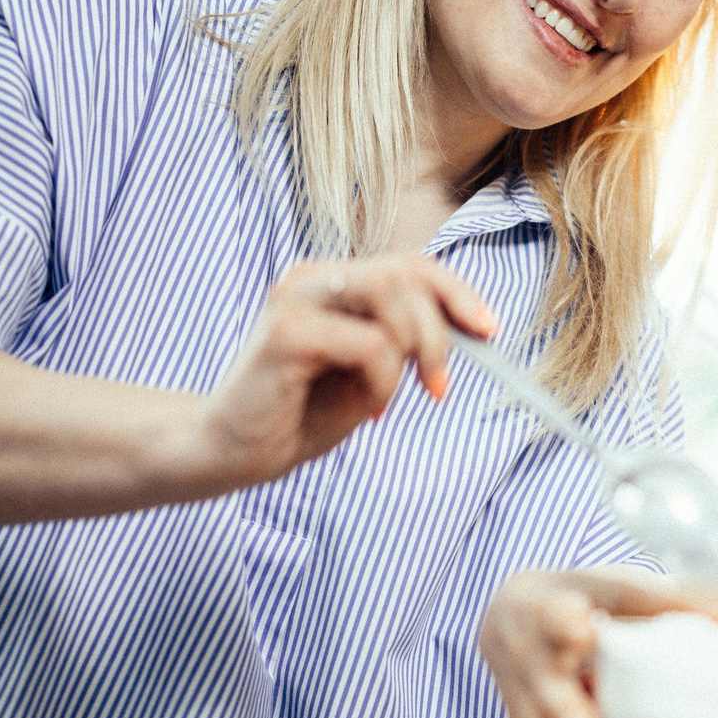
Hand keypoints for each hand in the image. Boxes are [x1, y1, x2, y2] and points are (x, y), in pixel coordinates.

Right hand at [175, 256, 496, 491]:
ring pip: (393, 297)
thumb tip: (468, 329)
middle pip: (407, 273)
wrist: (228, 452)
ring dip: (411, 356)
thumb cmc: (296, 415)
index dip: (457, 292)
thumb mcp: (366, 376)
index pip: (409, 265)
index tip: (489, 330)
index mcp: (333, 284)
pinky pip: (371, 344)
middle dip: (439, 333)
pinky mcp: (285, 331)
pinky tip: (362, 410)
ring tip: (383, 401)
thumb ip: (404, 345)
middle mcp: (313, 279)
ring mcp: (296, 298)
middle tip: (438, 388)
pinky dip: (383, 383)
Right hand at [478, 569, 717, 717]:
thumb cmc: (579, 598)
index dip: (566, 623)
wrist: (509, 610)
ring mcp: (519, 694)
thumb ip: (661, 604)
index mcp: (549, 609)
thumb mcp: (613, 588)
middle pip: (544, 684)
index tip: (581, 630)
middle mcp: (528, 656)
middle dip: (563, 707)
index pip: (555, 612)